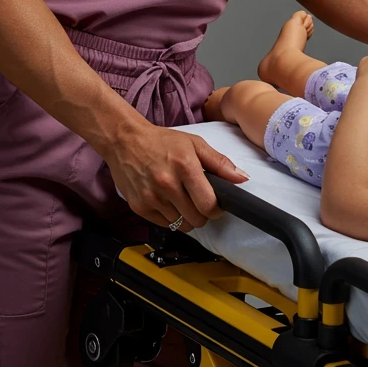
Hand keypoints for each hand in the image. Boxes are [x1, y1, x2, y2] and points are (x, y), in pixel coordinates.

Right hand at [104, 122, 249, 231]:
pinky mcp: (139, 207)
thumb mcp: (194, 144)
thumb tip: (242, 178)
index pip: (209, 204)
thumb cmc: (161, 141)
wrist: (125, 141)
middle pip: (197, 219)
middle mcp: (167, 184)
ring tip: (181, 199)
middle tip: (198, 201)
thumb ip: (220, 163)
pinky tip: (168, 201)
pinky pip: (164, 225)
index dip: (217, 208)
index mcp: (185, 166)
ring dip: (186, 217)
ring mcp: (152, 198)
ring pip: (181, 225)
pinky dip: (170, 218)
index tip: (215, 204)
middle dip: (203, 214)